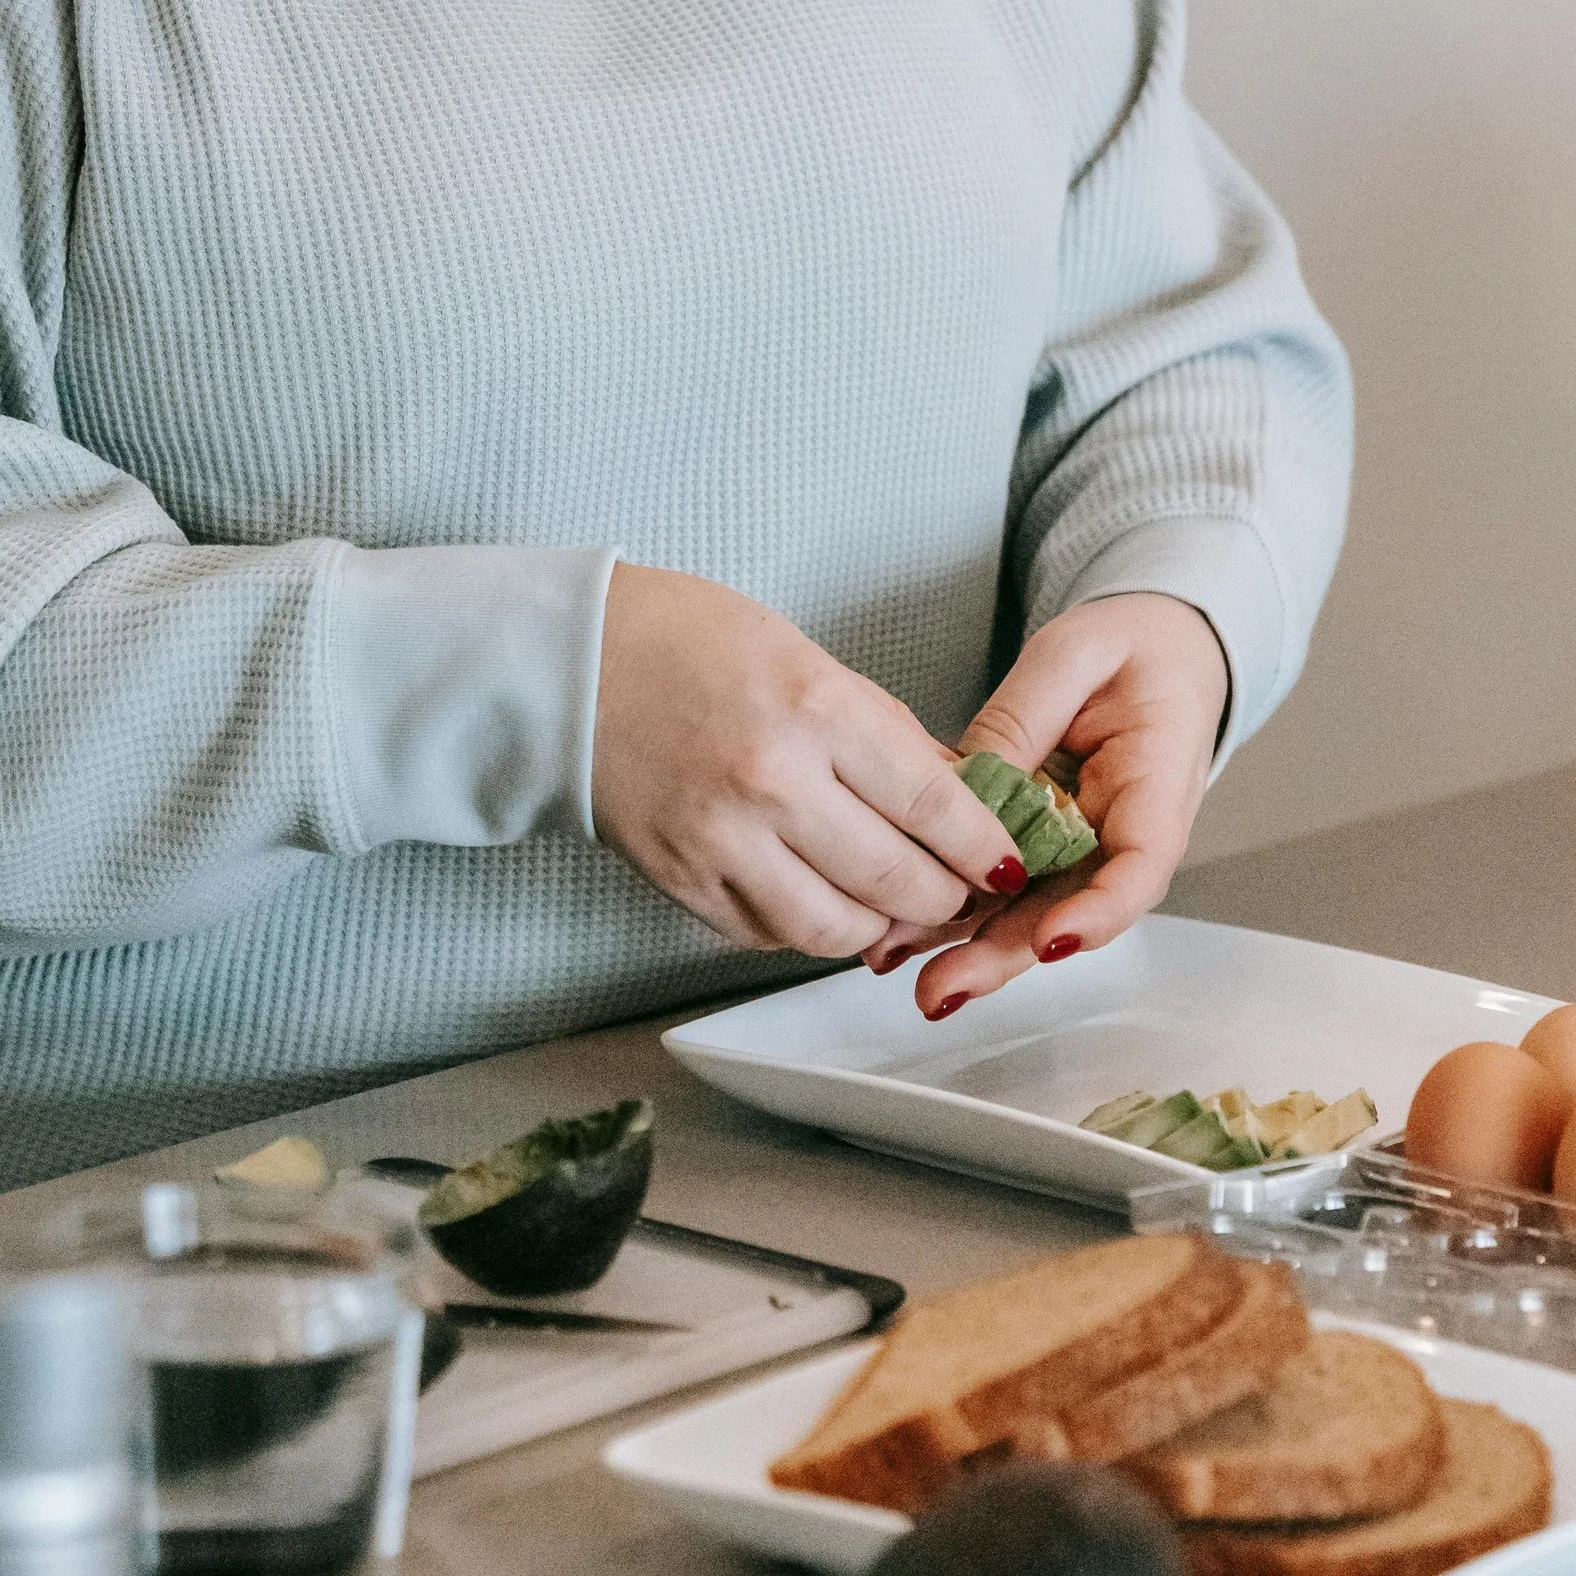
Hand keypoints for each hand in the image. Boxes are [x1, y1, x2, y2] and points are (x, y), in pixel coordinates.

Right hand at [590, 563, 1023, 958]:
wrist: (567, 663)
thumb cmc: (684, 639)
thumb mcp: (804, 657)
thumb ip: (881, 732)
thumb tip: (956, 794)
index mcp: (814, 709)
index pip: (933, 806)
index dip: (985, 847)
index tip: (1008, 862)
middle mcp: (773, 784)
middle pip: (898, 882)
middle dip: (946, 897)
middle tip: (964, 892)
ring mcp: (723, 842)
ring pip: (838, 931)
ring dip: (880, 927)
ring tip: (893, 904)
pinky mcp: (684, 884)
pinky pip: (770, 936)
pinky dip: (807, 927)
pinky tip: (820, 898)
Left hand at [861, 594, 1229, 1019]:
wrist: (1164, 653)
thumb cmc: (1133, 650)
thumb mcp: (1075, 653)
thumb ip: (1026, 716)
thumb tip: (971, 784)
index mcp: (1160, 780)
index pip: (1142, 863)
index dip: (1099, 911)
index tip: (1051, 939)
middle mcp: (1127, 833)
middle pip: (1074, 909)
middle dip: (1007, 953)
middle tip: (944, 985)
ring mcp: (1087, 847)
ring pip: (1034, 911)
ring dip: (971, 945)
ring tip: (901, 964)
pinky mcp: (1050, 847)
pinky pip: (1008, 885)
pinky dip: (958, 910)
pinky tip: (903, 934)